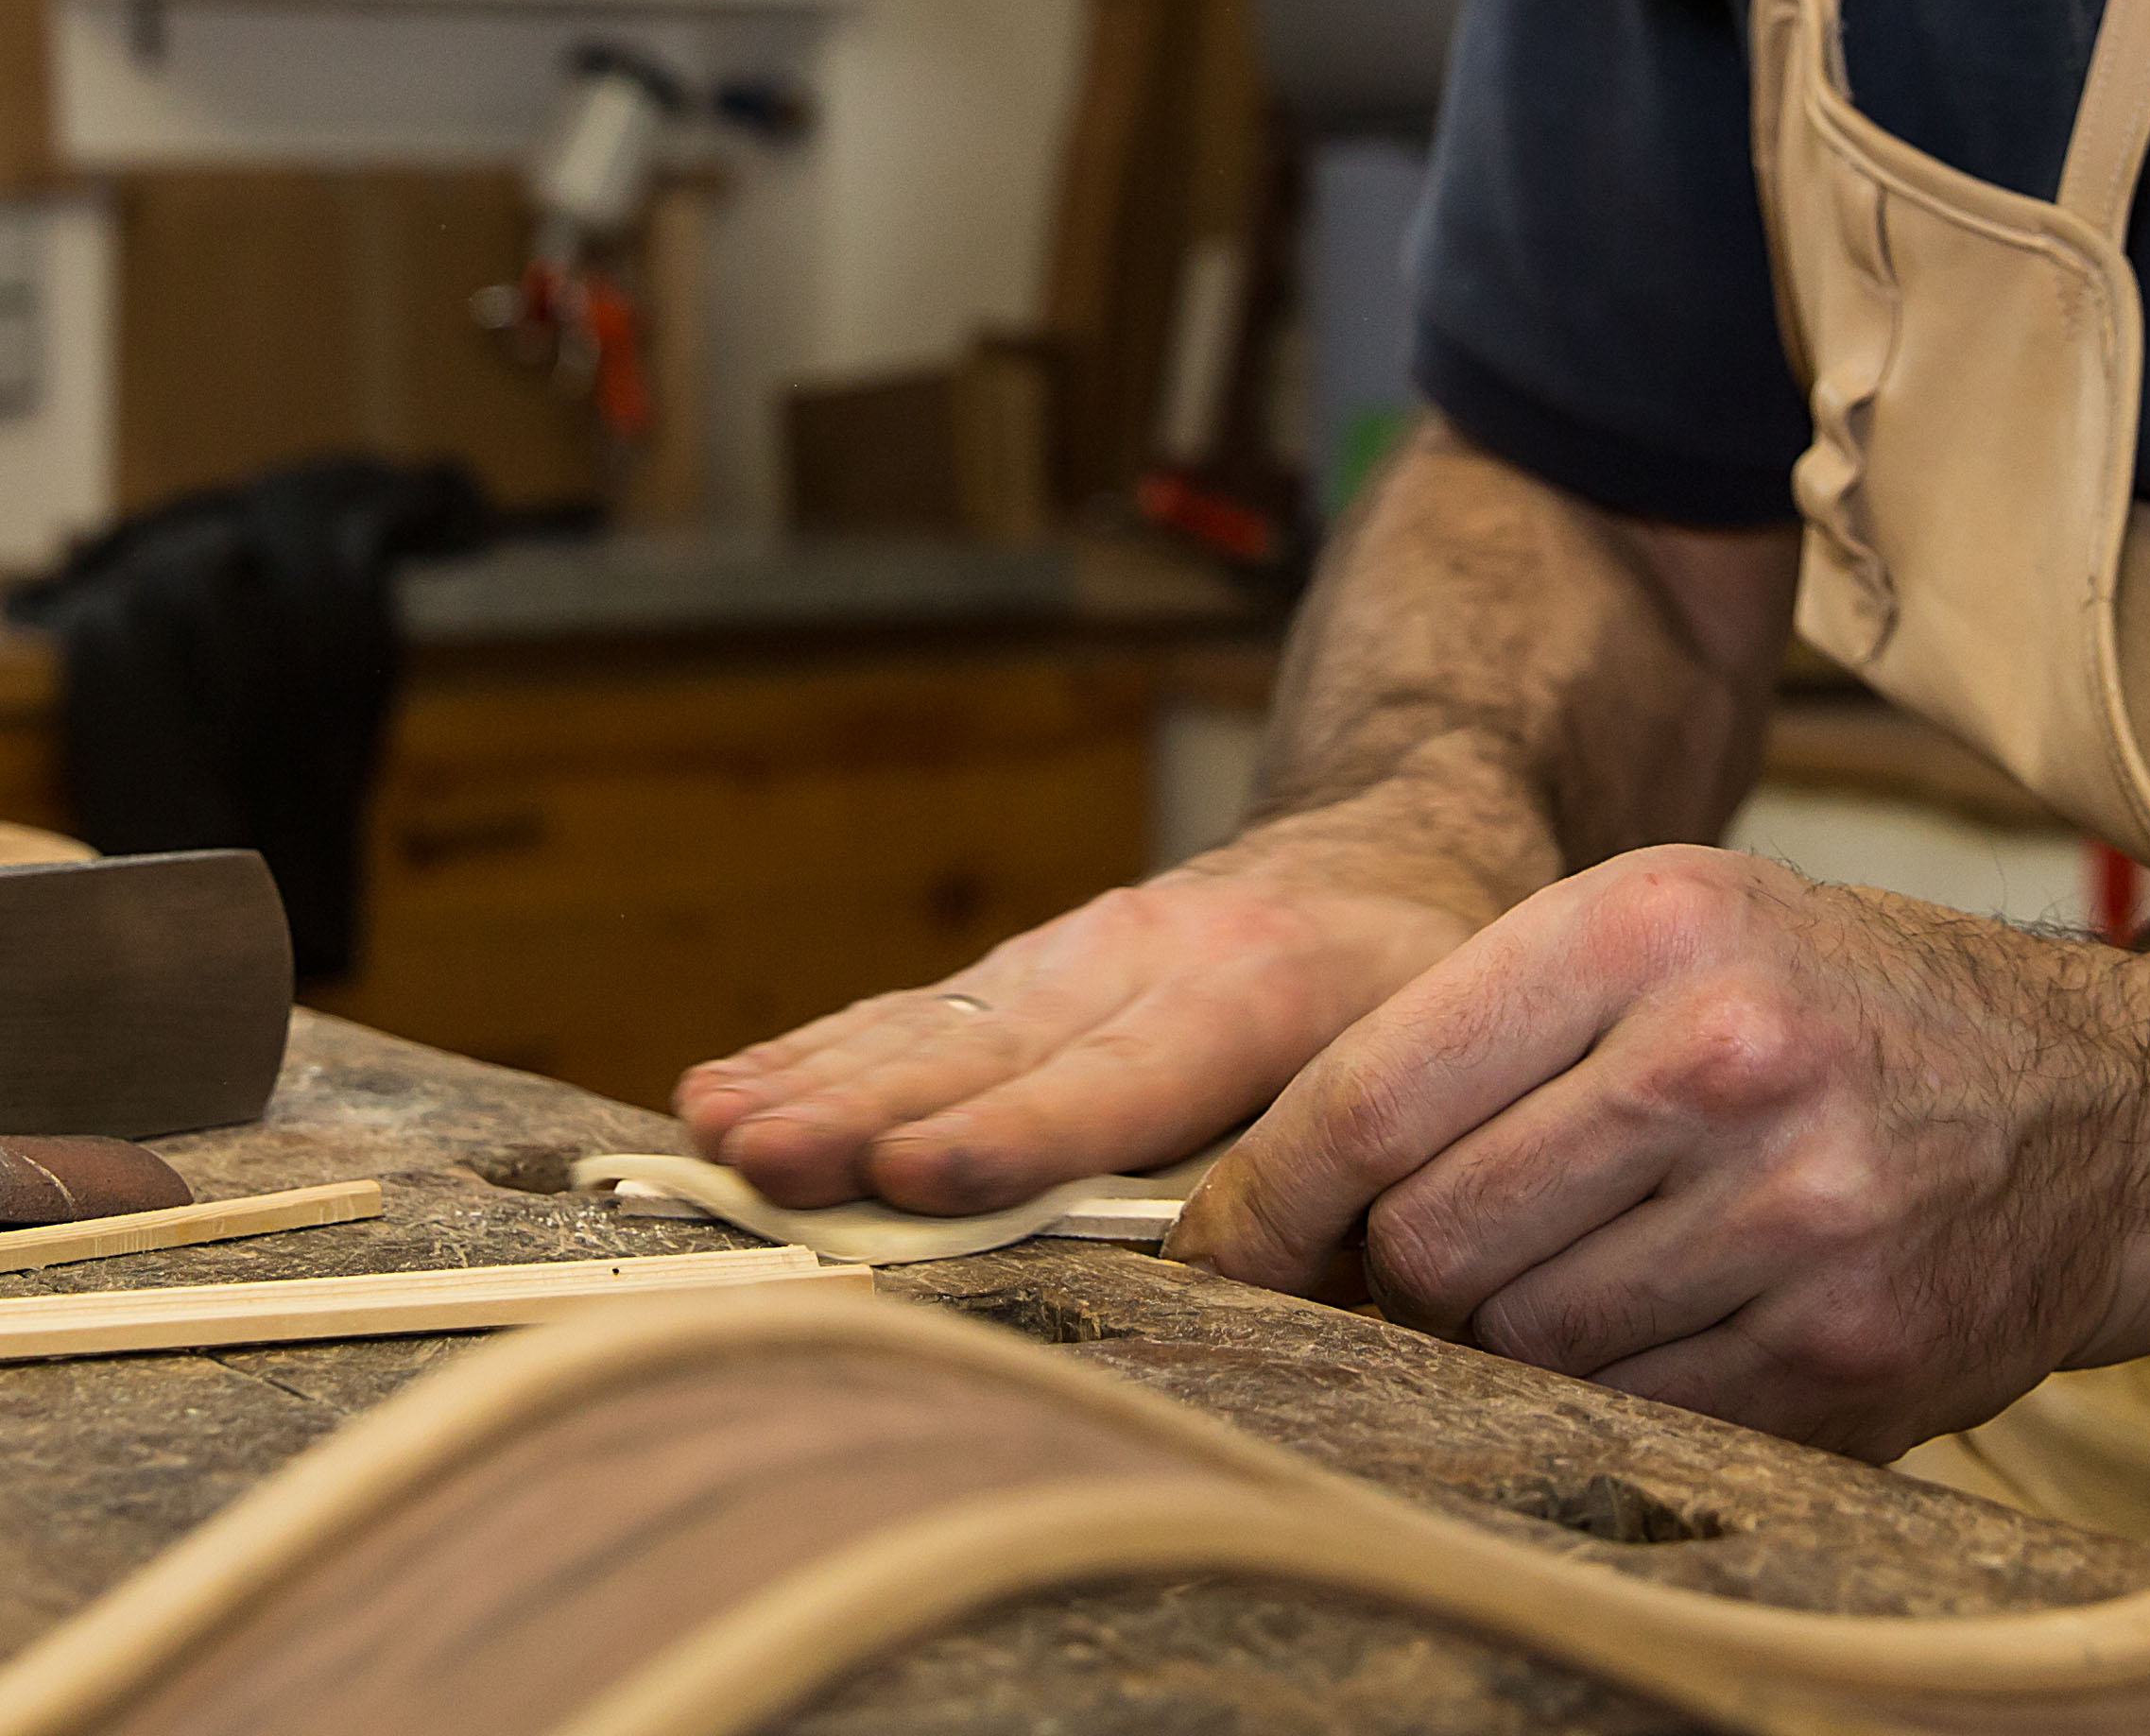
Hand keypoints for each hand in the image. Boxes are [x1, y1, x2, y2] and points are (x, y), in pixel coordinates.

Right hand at [674, 822, 1495, 1214]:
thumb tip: (1245, 1301)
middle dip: (862, 1113)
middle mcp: (1143, 955)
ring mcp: (1070, 950)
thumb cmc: (1423, 990)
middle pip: (985, 1049)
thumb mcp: (1436, 1072)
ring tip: (713, 1129)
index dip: (1016, 1133)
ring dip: (812, 1081)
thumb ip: (1347, 1191)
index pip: (1121, 1076)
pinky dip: (813, 1050)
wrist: (1390, 847)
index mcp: (1258, 991)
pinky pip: (908, 1010)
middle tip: (760, 1161)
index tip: (915, 1173)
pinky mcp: (1024, 963)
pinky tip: (726, 1084)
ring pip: (926, 1022)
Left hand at [1173, 846, 2149, 1458]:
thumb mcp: (1677, 933)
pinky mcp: (1851, 1357)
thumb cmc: (1847, 1008)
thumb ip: (1487, 1033)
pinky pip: (1637, 1418)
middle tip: (1427, 1268)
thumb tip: (1284, 1199)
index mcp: (1652, 924)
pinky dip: (1615, 1398)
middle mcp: (1724, 1057)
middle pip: (1428, 1241)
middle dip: (1396, 1280)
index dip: (1261, 1200)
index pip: (1372, 1092)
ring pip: (1520, 1347)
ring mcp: (1798, 1216)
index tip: (1212, 1255)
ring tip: (1579, 1278)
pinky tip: (1669, 1331)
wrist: (2117, 1111)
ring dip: (1506, 1344)